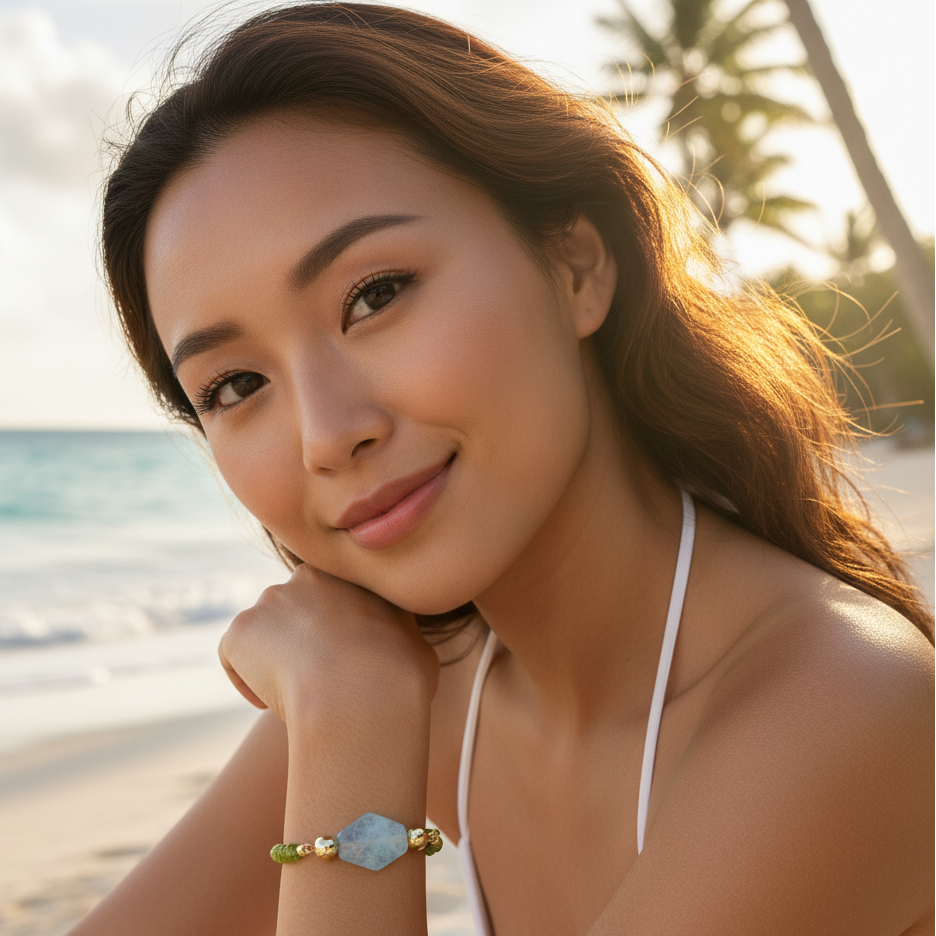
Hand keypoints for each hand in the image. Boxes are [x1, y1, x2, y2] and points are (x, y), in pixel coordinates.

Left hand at [218, 564, 439, 723]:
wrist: (362, 694)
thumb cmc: (399, 675)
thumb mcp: (415, 643)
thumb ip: (398, 635)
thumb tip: (402, 651)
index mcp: (350, 575)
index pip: (332, 597)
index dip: (334, 631)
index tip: (340, 660)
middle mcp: (307, 576)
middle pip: (295, 609)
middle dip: (300, 639)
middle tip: (314, 679)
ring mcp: (270, 600)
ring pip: (265, 631)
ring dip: (274, 658)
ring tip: (294, 695)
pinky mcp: (240, 630)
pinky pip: (235, 657)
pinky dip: (248, 682)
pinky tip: (272, 704)